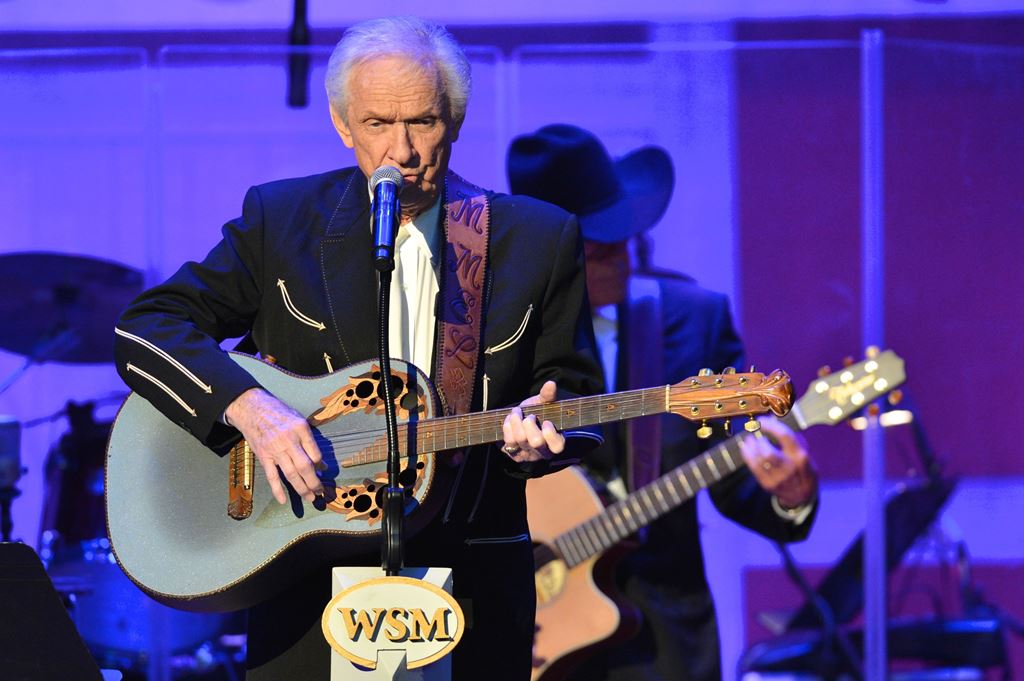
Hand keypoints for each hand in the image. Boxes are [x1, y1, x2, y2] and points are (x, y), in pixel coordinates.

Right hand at [225, 388, 323, 504]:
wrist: (252, 408)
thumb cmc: (278, 412)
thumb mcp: (298, 419)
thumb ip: (309, 439)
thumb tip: (320, 462)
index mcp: (301, 429)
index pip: (315, 453)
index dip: (321, 466)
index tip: (323, 472)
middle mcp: (289, 440)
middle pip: (305, 466)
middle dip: (314, 482)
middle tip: (320, 492)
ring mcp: (275, 449)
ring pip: (291, 474)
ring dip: (302, 488)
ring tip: (310, 497)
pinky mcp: (263, 456)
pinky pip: (272, 476)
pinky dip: (277, 489)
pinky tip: (283, 500)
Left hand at [500, 381, 564, 462]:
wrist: (519, 422)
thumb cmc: (536, 414)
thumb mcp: (543, 405)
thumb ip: (548, 396)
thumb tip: (551, 384)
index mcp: (555, 441)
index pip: (557, 446)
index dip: (550, 434)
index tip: (546, 421)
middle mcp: (542, 451)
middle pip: (536, 442)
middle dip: (529, 424)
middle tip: (529, 416)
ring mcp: (527, 454)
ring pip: (520, 440)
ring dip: (516, 422)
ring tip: (516, 412)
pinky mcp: (514, 454)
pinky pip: (509, 442)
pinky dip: (507, 427)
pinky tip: (509, 419)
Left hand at [738, 416, 817, 508]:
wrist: (802, 494)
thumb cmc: (802, 468)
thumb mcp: (804, 452)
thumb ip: (791, 437)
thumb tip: (774, 420)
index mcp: (800, 456)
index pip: (784, 436)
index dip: (770, 426)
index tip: (761, 420)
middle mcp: (789, 467)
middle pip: (768, 452)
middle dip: (759, 440)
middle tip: (755, 433)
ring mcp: (778, 477)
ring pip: (759, 460)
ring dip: (751, 447)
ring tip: (749, 439)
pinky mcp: (767, 484)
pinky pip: (753, 468)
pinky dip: (747, 455)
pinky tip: (746, 448)